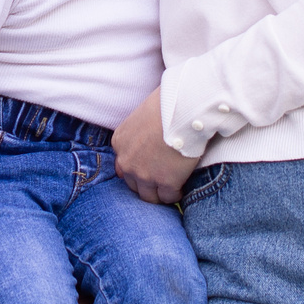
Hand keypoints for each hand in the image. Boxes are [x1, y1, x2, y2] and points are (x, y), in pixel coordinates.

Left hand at [111, 89, 199, 206]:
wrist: (183, 108)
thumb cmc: (167, 105)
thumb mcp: (141, 116)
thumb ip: (138, 133)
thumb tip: (147, 145)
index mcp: (119, 142)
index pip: (123, 166)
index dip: (137, 169)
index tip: (149, 169)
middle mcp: (127, 161)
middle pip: (133, 184)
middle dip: (146, 184)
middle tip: (160, 182)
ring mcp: (145, 174)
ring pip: (149, 197)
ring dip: (159, 194)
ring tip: (172, 188)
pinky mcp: (166, 183)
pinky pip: (168, 198)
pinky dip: (175, 195)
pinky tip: (182, 188)